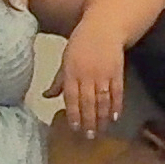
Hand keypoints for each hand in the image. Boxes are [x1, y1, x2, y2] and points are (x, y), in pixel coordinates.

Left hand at [45, 24, 126, 138]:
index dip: (73, 114)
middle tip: (89, 136)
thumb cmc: (81, 43)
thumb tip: (47, 96)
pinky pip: (117, 92)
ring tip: (102, 130)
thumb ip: (58, 80)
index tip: (74, 128)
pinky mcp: (117, 72)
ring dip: (102, 117)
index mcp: (71, 71)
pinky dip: (117, 105)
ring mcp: (104, 74)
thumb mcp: (66, 59)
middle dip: (88, 120)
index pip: (71, 97)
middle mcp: (87, 74)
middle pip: (88, 102)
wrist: (104, 27)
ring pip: (103, 100)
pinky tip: (115, 117)